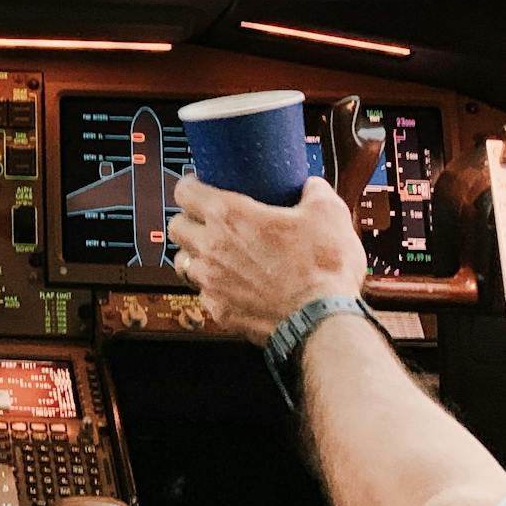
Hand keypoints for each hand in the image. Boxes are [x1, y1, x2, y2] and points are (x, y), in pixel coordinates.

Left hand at [167, 174, 367, 343]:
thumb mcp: (328, 213)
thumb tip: (311, 187)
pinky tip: (233, 285)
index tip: (199, 185)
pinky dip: (213, 288)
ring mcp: (212, 283)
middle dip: (188, 220)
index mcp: (229, 216)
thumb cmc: (322, 268)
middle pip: (176, 226)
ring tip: (216, 254)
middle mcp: (211, 248)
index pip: (184, 192)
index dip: (190, 185)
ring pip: (183, 262)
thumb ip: (314, 191)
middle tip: (207, 220)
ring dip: (195, 255)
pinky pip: (204, 294)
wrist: (324, 321)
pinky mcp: (220, 311)